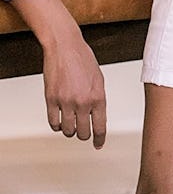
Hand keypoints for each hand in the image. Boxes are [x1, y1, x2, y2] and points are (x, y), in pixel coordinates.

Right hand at [42, 33, 106, 147]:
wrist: (65, 48)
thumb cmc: (83, 60)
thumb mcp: (99, 80)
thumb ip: (98, 98)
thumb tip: (97, 114)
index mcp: (99, 97)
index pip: (100, 126)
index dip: (99, 139)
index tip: (98, 144)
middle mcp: (83, 102)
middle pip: (83, 133)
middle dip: (84, 135)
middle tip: (83, 132)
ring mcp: (66, 102)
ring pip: (68, 131)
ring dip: (70, 130)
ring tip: (72, 123)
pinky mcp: (51, 100)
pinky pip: (53, 123)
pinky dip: (57, 125)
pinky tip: (60, 121)